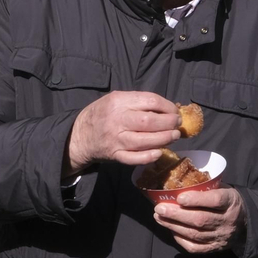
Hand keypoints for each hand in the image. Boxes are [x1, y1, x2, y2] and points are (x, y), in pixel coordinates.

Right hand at [65, 91, 180, 175]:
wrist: (80, 135)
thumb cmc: (103, 114)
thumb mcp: (116, 99)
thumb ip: (139, 102)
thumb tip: (169, 108)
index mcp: (118, 101)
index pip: (150, 101)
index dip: (168, 106)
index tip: (175, 111)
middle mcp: (117, 120)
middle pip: (149, 122)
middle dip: (169, 123)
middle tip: (177, 124)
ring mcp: (115, 139)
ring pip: (144, 141)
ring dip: (164, 139)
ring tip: (174, 136)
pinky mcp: (115, 155)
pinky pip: (134, 158)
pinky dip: (148, 156)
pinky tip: (159, 152)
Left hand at [153, 187, 245, 253]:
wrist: (244, 222)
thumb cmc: (226, 201)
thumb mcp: (222, 188)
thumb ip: (205, 187)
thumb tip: (178, 182)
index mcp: (230, 201)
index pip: (215, 201)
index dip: (196, 199)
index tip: (179, 197)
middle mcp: (227, 221)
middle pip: (201, 220)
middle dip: (177, 214)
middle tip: (159, 208)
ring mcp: (221, 237)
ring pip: (195, 234)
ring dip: (173, 225)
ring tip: (159, 217)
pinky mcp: (214, 248)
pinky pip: (195, 247)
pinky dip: (180, 239)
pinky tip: (171, 230)